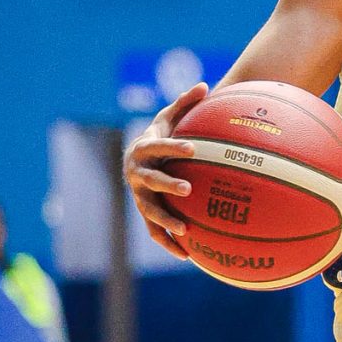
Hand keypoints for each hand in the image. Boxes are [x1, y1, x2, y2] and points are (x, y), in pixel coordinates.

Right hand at [123, 79, 208, 256]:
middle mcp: (137, 173)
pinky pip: (154, 231)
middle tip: (189, 191)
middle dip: (168, 186)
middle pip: (151, 181)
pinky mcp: (144, 213)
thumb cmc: (158, 136)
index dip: (173, 148)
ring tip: (186, 231)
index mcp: (143, 149)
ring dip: (166, 221)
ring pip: (149, 210)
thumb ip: (185, 103)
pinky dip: (168, 243)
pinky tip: (187, 256)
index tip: (193, 149)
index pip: (158, 147)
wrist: (135, 159)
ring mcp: (138, 195)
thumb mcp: (168, 118)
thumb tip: (206, 85)